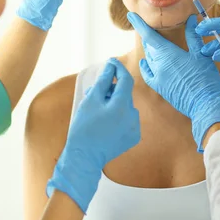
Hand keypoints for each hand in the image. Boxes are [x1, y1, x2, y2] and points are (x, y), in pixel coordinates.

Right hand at [46, 58, 139, 211]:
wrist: (85, 157)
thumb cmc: (84, 127)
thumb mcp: (91, 100)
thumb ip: (103, 81)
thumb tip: (111, 65)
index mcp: (123, 106)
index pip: (125, 79)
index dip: (118, 69)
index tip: (111, 62)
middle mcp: (133, 115)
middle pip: (124, 94)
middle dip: (111, 91)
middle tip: (94, 95)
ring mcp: (135, 127)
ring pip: (125, 107)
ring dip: (114, 104)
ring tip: (97, 112)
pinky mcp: (134, 136)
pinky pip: (127, 119)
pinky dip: (118, 117)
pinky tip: (105, 124)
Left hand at [127, 12, 219, 151]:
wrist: (204, 105)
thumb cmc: (205, 79)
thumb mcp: (201, 54)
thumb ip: (193, 35)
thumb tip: (191, 18)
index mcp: (168, 54)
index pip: (148, 35)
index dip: (139, 24)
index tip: (131, 15)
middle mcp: (158, 65)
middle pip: (149, 46)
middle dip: (148, 36)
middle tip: (147, 26)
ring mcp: (158, 77)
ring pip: (149, 58)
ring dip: (150, 49)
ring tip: (152, 42)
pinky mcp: (160, 88)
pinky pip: (148, 74)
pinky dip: (145, 66)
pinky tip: (145, 63)